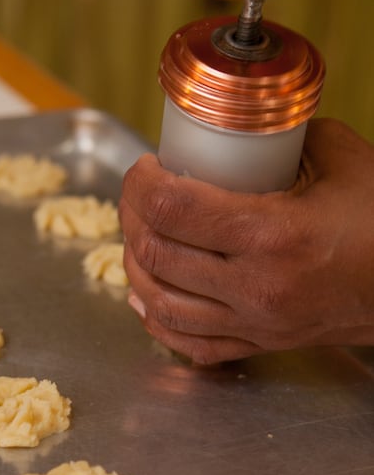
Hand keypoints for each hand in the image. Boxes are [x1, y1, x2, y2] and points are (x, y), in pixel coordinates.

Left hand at [120, 118, 373, 362]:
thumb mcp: (343, 159)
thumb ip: (286, 137)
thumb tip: (242, 130)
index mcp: (274, 234)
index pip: (172, 208)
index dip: (141, 182)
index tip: (145, 166)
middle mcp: (257, 286)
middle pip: (156, 252)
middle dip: (131, 214)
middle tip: (139, 193)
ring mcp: (256, 323)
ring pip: (160, 302)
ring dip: (136, 264)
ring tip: (140, 235)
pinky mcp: (260, 344)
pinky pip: (188, 343)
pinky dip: (156, 317)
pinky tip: (148, 293)